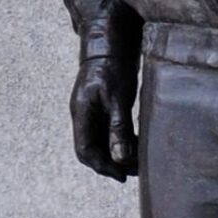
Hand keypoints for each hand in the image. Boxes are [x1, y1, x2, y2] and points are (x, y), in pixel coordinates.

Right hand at [71, 48, 138, 180]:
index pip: (85, 151)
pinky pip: (105, 131)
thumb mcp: (119, 99)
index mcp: (81, 113)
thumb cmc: (112, 66)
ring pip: (99, 141)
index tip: (122, 176)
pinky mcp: (99, 107)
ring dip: (115, 153)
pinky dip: (118, 141)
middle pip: (91, 149)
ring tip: (136, 162)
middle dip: (109, 164)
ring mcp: (89, 111)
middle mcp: (82, 115)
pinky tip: (134, 144)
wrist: (109, 42)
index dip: (103, 166)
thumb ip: (119, 128)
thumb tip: (120, 158)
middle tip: (132, 172)